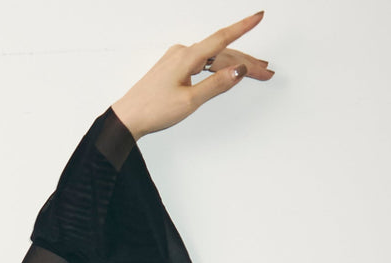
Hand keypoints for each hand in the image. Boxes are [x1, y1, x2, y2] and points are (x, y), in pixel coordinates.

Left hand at [110, 10, 274, 140]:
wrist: (127, 118)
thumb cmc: (152, 110)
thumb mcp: (189, 101)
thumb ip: (216, 85)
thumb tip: (238, 70)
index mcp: (187, 57)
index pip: (222, 38)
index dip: (242, 28)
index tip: (259, 16)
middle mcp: (182, 53)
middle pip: (221, 53)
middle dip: (245, 62)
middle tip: (265, 71)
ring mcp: (176, 60)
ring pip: (212, 59)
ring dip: (232, 66)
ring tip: (253, 72)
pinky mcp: (173, 69)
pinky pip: (201, 63)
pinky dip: (216, 68)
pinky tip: (226, 72)